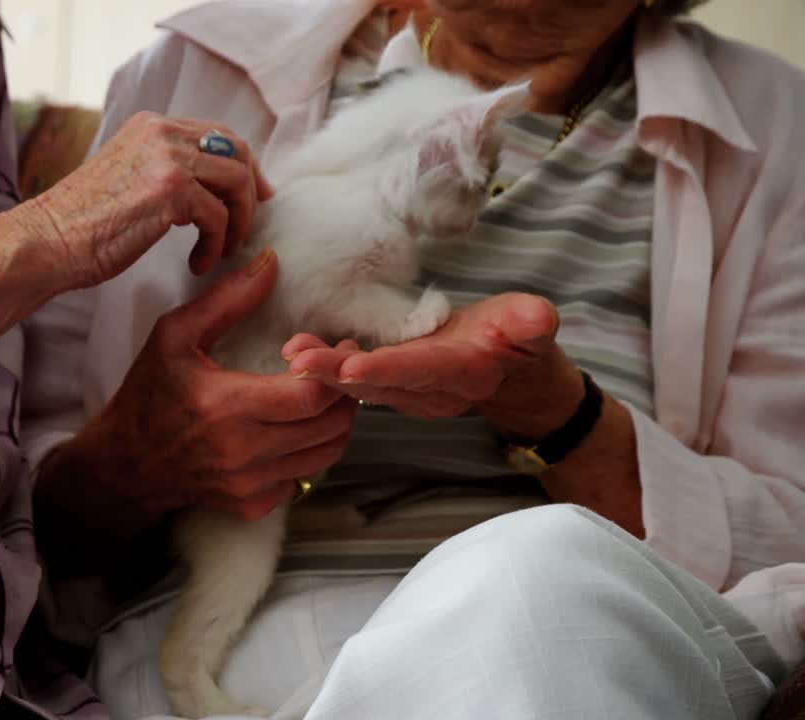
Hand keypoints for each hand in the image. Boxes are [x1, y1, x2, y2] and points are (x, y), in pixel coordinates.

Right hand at [15, 112, 273, 288]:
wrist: (46, 241)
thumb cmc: (80, 222)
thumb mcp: (127, 175)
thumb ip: (163, 168)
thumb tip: (209, 186)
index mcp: (151, 125)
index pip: (218, 133)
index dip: (243, 165)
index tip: (253, 195)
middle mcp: (162, 132)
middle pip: (236, 151)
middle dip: (251, 190)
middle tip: (248, 225)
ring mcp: (168, 158)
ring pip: (236, 182)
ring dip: (237, 222)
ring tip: (221, 250)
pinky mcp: (171, 190)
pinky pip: (219, 217)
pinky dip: (216, 245)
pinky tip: (197, 263)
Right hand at [42, 251, 355, 524]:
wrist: (124, 464)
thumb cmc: (148, 395)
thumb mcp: (174, 336)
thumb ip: (226, 300)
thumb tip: (269, 264)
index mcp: (228, 406)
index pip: (312, 395)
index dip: (333, 369)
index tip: (330, 347)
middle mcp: (244, 451)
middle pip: (331, 425)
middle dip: (344, 392)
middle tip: (336, 368)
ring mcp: (250, 483)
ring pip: (326, 454)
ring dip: (335, 422)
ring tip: (322, 395)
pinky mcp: (251, 503)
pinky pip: (303, 477)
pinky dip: (309, 452)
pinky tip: (294, 429)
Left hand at [282, 293, 583, 439]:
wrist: (510, 369)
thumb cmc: (518, 338)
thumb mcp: (533, 327)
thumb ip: (531, 324)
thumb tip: (538, 318)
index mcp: (461, 373)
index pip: (420, 371)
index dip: (387, 369)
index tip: (352, 367)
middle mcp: (428, 391)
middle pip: (378, 384)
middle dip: (337, 374)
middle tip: (299, 361)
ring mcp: (407, 392)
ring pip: (360, 385)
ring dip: (324, 371)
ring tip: (293, 352)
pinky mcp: (391, 385)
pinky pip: (355, 380)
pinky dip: (327, 367)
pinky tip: (301, 350)